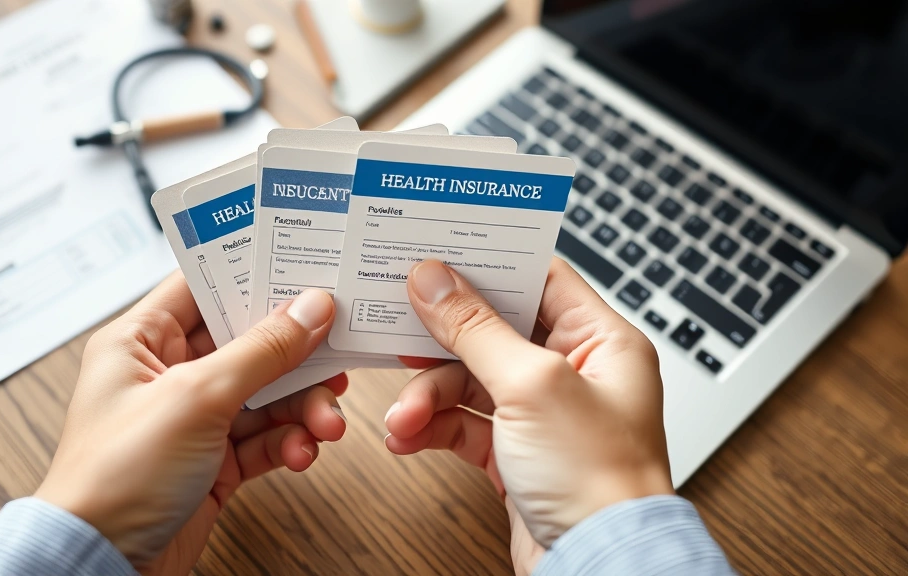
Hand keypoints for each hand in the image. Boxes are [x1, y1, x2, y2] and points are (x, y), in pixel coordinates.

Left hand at [35, 271, 346, 574]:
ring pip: (267, 394)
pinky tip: (303, 451)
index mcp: (141, 340)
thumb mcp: (195, 398)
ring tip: (325, 422)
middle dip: (297, 355)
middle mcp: (167, 374)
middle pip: (249, 342)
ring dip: (303, 406)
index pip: (204, 286)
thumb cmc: (114, 477)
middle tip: (336, 353)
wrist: (103, 565)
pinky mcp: (215, 460)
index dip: (254, 274)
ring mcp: (194, 418)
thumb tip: (310, 307)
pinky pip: (267, 437)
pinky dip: (290, 443)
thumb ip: (261, 350)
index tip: (305, 267)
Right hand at [387, 259, 673, 573]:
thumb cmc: (599, 481)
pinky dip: (433, 428)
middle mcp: (574, 371)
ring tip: (403, 417)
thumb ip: (477, 328)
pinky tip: (407, 437)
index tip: (439, 253)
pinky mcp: (517, 451)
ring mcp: (543, 413)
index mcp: (600, 340)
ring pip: (469, 380)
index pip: (540, 278)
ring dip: (428, 396)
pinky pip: (464, 423)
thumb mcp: (531, 386)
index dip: (488, 263)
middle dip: (442, 341)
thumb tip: (436, 280)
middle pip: (493, 329)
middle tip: (402, 329)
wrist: (597, 565)